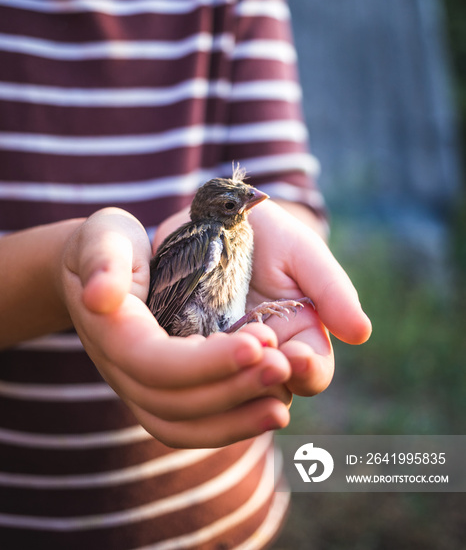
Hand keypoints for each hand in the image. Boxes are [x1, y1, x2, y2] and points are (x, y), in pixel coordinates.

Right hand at [61, 208, 293, 447]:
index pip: (155, 363)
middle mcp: (123, 370)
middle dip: (232, 389)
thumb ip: (103, 259)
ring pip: (184, 425)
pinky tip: (270, 410)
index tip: (257, 345)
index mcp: (113, 332)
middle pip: (174, 403)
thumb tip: (100, 296)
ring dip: (235, 420)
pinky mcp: (164, 391)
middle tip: (283, 365)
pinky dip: (230, 425)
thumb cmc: (111, 242)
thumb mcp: (105, 235)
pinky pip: (192, 425)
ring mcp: (141, 387)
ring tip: (281, 405)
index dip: (206, 362)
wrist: (102, 266)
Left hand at [154, 201, 371, 399]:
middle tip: (253, 346)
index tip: (295, 357)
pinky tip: (192, 343)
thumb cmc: (267, 233)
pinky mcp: (186, 348)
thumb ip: (332, 290)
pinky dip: (193, 364)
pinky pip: (191, 373)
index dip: (306, 372)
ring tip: (219, 342)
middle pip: (271, 392)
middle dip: (264, 375)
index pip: (311, 373)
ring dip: (229, 374)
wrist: (213, 216)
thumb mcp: (301, 252)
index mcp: (299, 336)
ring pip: (230, 391)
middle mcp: (264, 354)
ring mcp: (224, 355)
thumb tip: (362, 333)